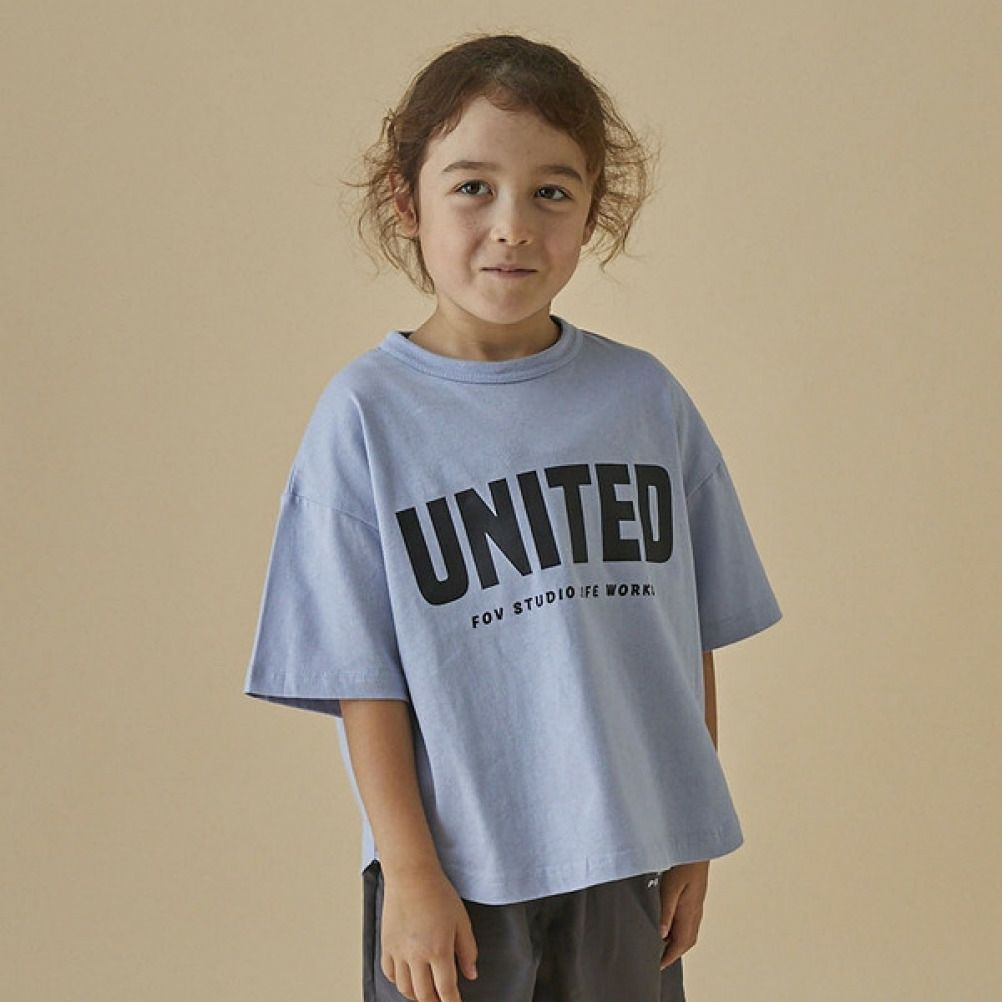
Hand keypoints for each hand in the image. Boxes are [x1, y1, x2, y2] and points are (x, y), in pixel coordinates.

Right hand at [380, 867, 478, 1001]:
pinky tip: (406, 978)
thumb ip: (468, 950)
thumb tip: (471, 974)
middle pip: (424, 995)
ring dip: (416, 995)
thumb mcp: (462, 921)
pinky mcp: (386, 944)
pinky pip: (389, 973)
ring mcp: (398, 951)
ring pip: (405, 988)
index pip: (446, 990)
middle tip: (442, 1001)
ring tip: (425, 993)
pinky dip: (398, 981)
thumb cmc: (438, 893)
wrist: (411, 876)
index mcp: (438, 950)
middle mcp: (416, 956)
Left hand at [658, 860, 708, 969]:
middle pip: (686, 940)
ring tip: (660, 943)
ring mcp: (696, 903)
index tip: (658, 965)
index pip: (681, 943)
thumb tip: (661, 933)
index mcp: (690, 912)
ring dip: (676, 940)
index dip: (669, 956)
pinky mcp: (694, 895)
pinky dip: (678, 928)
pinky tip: (668, 921)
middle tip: (659, 958)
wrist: (697, 844)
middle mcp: (695, 910)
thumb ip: (666, 910)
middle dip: (673, 952)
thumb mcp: (671, 886)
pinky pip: (688, 919)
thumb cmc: (686, 861)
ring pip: (688, 930)